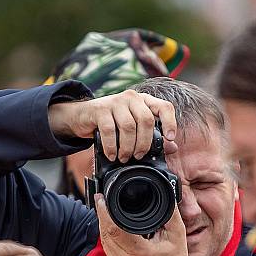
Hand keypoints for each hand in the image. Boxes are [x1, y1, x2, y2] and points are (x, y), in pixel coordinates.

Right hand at [48, 89, 178, 161]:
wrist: (83, 116)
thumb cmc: (111, 123)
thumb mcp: (133, 128)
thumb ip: (152, 136)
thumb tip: (173, 147)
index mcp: (144, 101)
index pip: (164, 106)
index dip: (170, 122)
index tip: (169, 138)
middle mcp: (131, 98)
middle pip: (146, 120)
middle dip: (144, 143)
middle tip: (138, 156)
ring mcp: (115, 101)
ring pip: (129, 126)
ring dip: (127, 147)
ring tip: (124, 157)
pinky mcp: (100, 109)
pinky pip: (110, 130)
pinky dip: (112, 146)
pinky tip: (112, 154)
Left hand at [96, 195, 192, 255]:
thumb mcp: (177, 235)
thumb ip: (171, 213)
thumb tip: (167, 195)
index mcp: (139, 251)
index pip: (114, 227)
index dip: (105, 211)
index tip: (103, 199)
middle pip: (105, 233)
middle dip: (101, 215)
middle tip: (101, 200)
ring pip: (104, 241)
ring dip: (103, 225)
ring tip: (104, 210)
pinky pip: (108, 250)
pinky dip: (107, 237)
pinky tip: (110, 228)